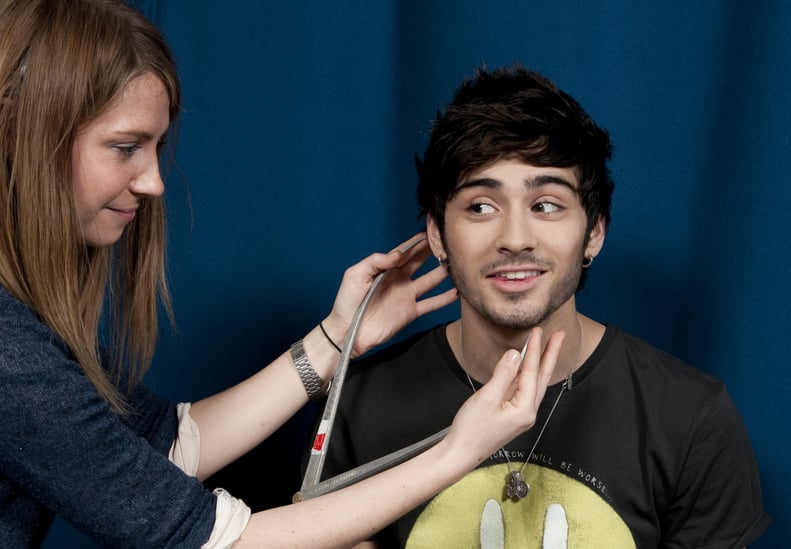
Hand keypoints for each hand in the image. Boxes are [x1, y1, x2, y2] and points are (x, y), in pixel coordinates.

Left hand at [325, 233, 456, 355]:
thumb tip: (397, 254)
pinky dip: (444, 299)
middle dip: (433, 251)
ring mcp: (406, 296)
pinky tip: (457, 292)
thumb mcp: (355, 275)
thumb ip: (375, 261)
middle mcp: (398, 279)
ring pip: (430, 280)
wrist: (348, 332)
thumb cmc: (347, 302)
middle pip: (420, 261)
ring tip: (457, 264)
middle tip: (447, 242)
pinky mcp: (410, 312)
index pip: (405, 251)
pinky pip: (431, 304)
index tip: (431, 231)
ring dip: (443, 273)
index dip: (417, 241)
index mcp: (385, 269)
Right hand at [445, 327, 565, 465]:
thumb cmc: (471, 430)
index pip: (532, 372)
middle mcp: (528, 412)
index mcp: (525, 409)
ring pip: (535, 384)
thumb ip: (503, 374)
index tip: (538, 331)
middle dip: (550, 355)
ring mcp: (521, 415)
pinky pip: (524, 390)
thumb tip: (515, 355)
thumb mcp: (486, 398)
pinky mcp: (512, 415)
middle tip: (559, 336)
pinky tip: (526, 367)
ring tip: (548, 347)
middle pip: (542, 377)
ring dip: (541, 364)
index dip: (535, 350)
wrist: (460, 453)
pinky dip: (528, 375)